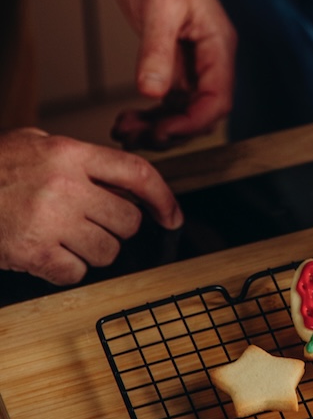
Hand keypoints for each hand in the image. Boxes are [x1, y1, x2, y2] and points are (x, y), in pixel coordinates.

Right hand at [0, 128, 181, 284]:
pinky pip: (77, 273)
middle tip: (89, 223)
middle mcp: (65, 185)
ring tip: (62, 236)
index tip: (173, 217)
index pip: (138, 174)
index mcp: (70, 154)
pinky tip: (45, 253)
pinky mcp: (33, 253)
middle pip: (129, 221)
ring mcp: (49, 220)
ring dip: (92, 251)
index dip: (164, 198)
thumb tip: (127, 182)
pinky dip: (65, 270)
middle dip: (116, 228)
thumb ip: (81, 158)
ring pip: (109, 252)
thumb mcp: (35, 145)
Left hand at [110, 0, 235, 149]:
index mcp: (219, 46)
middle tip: (137, 136)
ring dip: (157, 126)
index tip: (163, 132)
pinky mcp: (174, 63)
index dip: (193, 122)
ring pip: (183, 110)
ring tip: (125, 130)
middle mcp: (211, 59)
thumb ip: (157, 52)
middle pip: (202, 112)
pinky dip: (151, 113)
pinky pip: (169, 100)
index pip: (218, 99)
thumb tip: (153, 92)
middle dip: (172, 130)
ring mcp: (194, 64)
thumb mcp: (158, 8)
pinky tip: (129, 119)